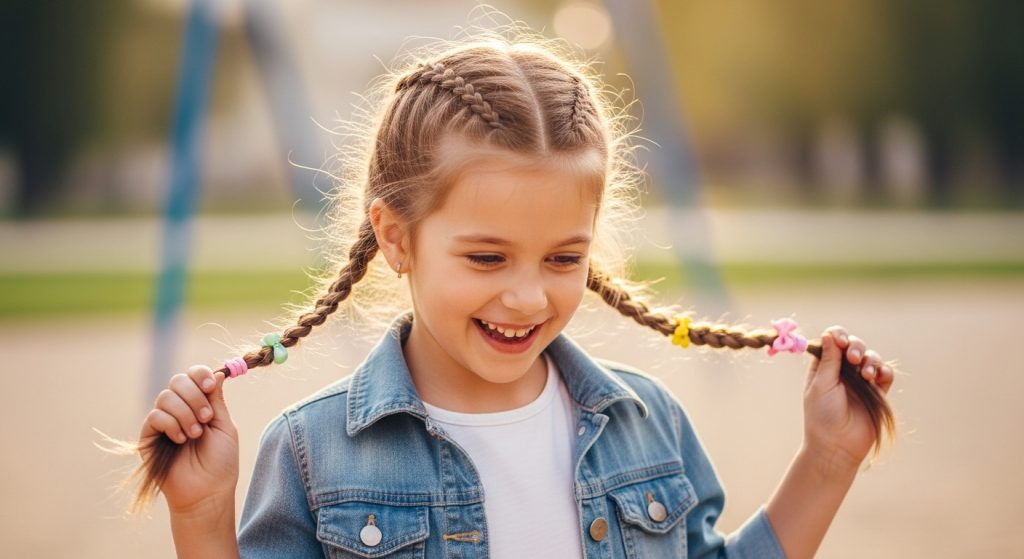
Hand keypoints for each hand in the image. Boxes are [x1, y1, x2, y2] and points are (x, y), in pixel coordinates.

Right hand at [139, 365, 239, 512]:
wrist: (207, 491)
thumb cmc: (220, 462)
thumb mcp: (224, 426)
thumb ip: (217, 400)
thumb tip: (217, 373)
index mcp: (199, 404)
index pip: (193, 376)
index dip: (200, 375)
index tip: (210, 385)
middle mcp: (180, 409)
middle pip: (177, 380)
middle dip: (194, 395)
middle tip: (206, 417)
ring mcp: (163, 422)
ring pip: (166, 397)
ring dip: (185, 413)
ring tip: (195, 434)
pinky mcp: (149, 436)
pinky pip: (155, 416)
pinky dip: (171, 424)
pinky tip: (181, 440)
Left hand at [802, 326, 894, 475]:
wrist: (837, 446)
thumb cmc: (822, 416)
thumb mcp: (821, 385)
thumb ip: (829, 360)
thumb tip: (829, 334)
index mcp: (823, 367)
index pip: (832, 342)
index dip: (838, 336)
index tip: (840, 341)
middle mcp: (842, 372)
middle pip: (853, 345)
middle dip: (856, 346)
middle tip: (853, 359)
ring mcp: (861, 382)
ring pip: (871, 358)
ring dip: (871, 360)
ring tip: (866, 374)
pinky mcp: (877, 393)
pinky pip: (885, 374)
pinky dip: (884, 371)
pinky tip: (878, 377)